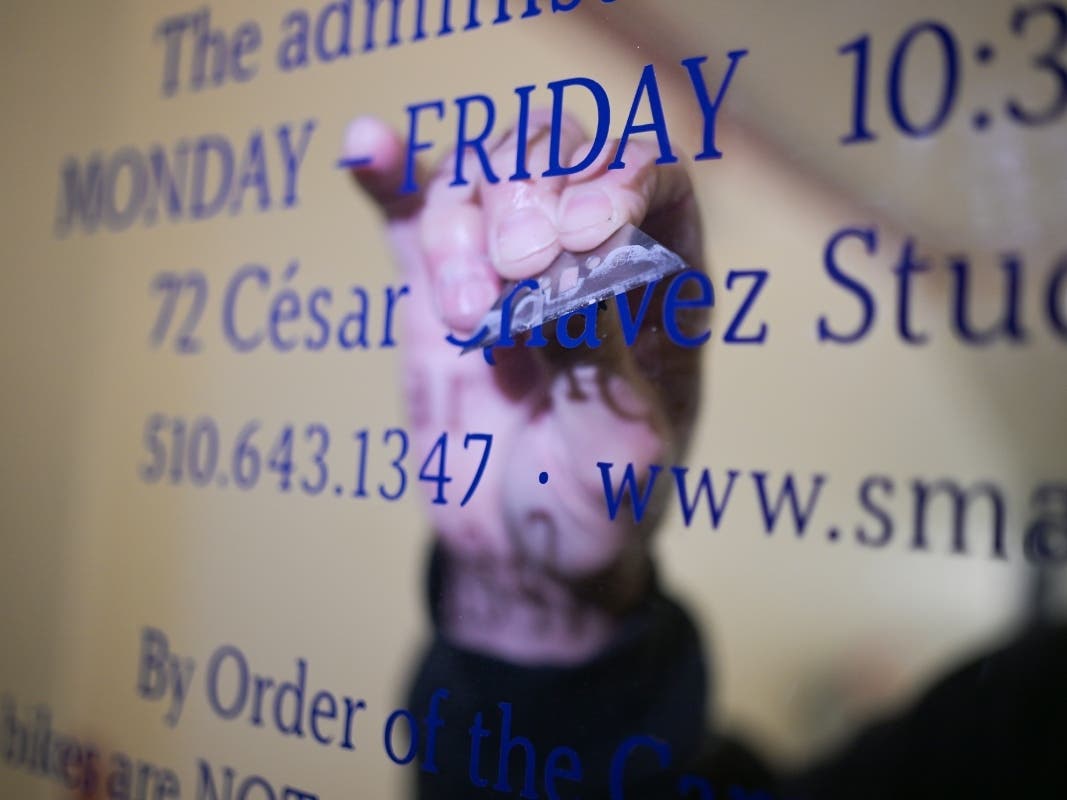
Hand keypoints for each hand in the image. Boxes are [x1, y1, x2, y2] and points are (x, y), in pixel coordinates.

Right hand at [344, 111, 705, 663]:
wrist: (520, 550)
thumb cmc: (593, 506)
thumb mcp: (618, 451)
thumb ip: (600, 357)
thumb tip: (573, 261)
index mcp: (660, 281)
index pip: (653, 174)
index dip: (618, 176)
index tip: (582, 234)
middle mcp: (583, 254)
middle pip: (557, 153)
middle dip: (529, 199)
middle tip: (515, 279)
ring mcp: (504, 262)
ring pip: (480, 177)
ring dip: (461, 228)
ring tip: (466, 318)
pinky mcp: (435, 284)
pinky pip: (408, 210)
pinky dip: (387, 175)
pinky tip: (367, 148)